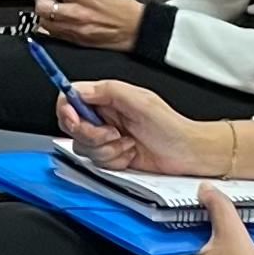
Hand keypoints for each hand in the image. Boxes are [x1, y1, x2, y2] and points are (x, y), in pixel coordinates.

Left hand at [22, 0, 145, 49]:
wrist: (136, 29)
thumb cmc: (122, 9)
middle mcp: (76, 12)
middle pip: (41, 4)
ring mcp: (74, 29)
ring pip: (43, 20)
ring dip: (45, 13)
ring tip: (57, 8)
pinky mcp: (74, 41)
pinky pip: (52, 33)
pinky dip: (51, 26)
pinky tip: (60, 21)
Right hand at [59, 79, 220, 173]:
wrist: (187, 153)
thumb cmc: (171, 126)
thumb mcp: (141, 101)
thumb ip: (108, 90)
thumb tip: (79, 90)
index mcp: (106, 98)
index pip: (70, 99)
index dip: (66, 111)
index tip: (76, 121)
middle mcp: (103, 117)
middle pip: (72, 127)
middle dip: (92, 135)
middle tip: (114, 133)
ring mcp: (105, 138)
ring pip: (84, 148)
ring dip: (107, 150)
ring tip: (128, 144)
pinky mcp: (111, 156)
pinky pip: (97, 163)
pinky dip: (114, 162)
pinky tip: (131, 154)